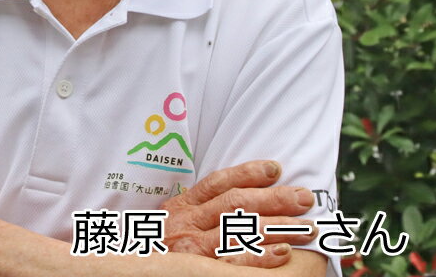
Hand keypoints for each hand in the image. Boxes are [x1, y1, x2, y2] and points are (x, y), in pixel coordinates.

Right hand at [160, 160, 316, 267]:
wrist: (129, 266)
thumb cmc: (151, 246)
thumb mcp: (167, 221)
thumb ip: (194, 209)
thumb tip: (235, 195)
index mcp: (181, 206)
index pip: (218, 183)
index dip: (248, 173)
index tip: (275, 168)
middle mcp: (188, 223)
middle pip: (235, 204)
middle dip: (274, 199)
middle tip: (305, 198)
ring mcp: (193, 248)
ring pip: (239, 231)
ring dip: (277, 227)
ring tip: (307, 227)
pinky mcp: (198, 270)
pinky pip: (232, 264)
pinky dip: (259, 258)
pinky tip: (282, 253)